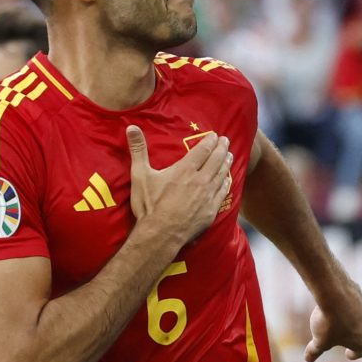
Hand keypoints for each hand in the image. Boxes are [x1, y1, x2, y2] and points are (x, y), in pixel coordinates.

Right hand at [127, 127, 232, 242]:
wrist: (160, 235)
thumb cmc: (149, 205)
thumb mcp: (140, 175)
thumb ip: (138, 150)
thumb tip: (131, 127)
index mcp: (185, 170)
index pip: (202, 150)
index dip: (210, 141)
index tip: (215, 135)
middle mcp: (200, 180)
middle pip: (215, 160)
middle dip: (221, 149)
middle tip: (226, 141)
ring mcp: (208, 196)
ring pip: (222, 175)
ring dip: (226, 163)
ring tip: (230, 155)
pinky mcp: (211, 211)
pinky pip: (223, 193)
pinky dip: (227, 183)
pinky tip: (228, 180)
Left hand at [303, 281, 361, 361]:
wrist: (333, 294)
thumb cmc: (329, 322)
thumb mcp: (319, 341)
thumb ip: (315, 350)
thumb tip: (308, 359)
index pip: (360, 352)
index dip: (354, 354)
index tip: (348, 355)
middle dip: (353, 338)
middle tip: (344, 339)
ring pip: (358, 317)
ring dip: (349, 320)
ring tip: (337, 320)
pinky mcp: (358, 294)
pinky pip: (351, 302)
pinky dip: (345, 304)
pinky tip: (335, 303)